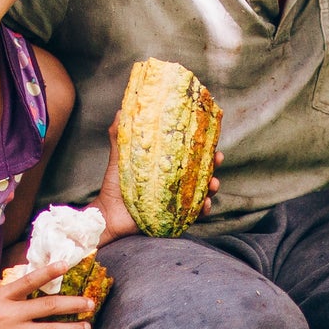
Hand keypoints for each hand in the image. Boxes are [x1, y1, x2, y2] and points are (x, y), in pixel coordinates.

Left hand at [92, 118, 221, 242]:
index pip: (188, 153)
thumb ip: (119, 137)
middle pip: (201, 171)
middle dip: (214, 164)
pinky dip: (203, 209)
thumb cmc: (115, 187)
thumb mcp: (119, 159)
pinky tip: (205, 204)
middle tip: (219, 158)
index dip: (202, 146)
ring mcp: (177, 200)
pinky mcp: (175, 217)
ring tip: (214, 183)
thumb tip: (122, 111)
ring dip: (212, 186)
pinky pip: (195, 213)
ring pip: (202, 191)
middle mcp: (174, 182)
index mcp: (166, 166)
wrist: (109, 216)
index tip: (211, 137)